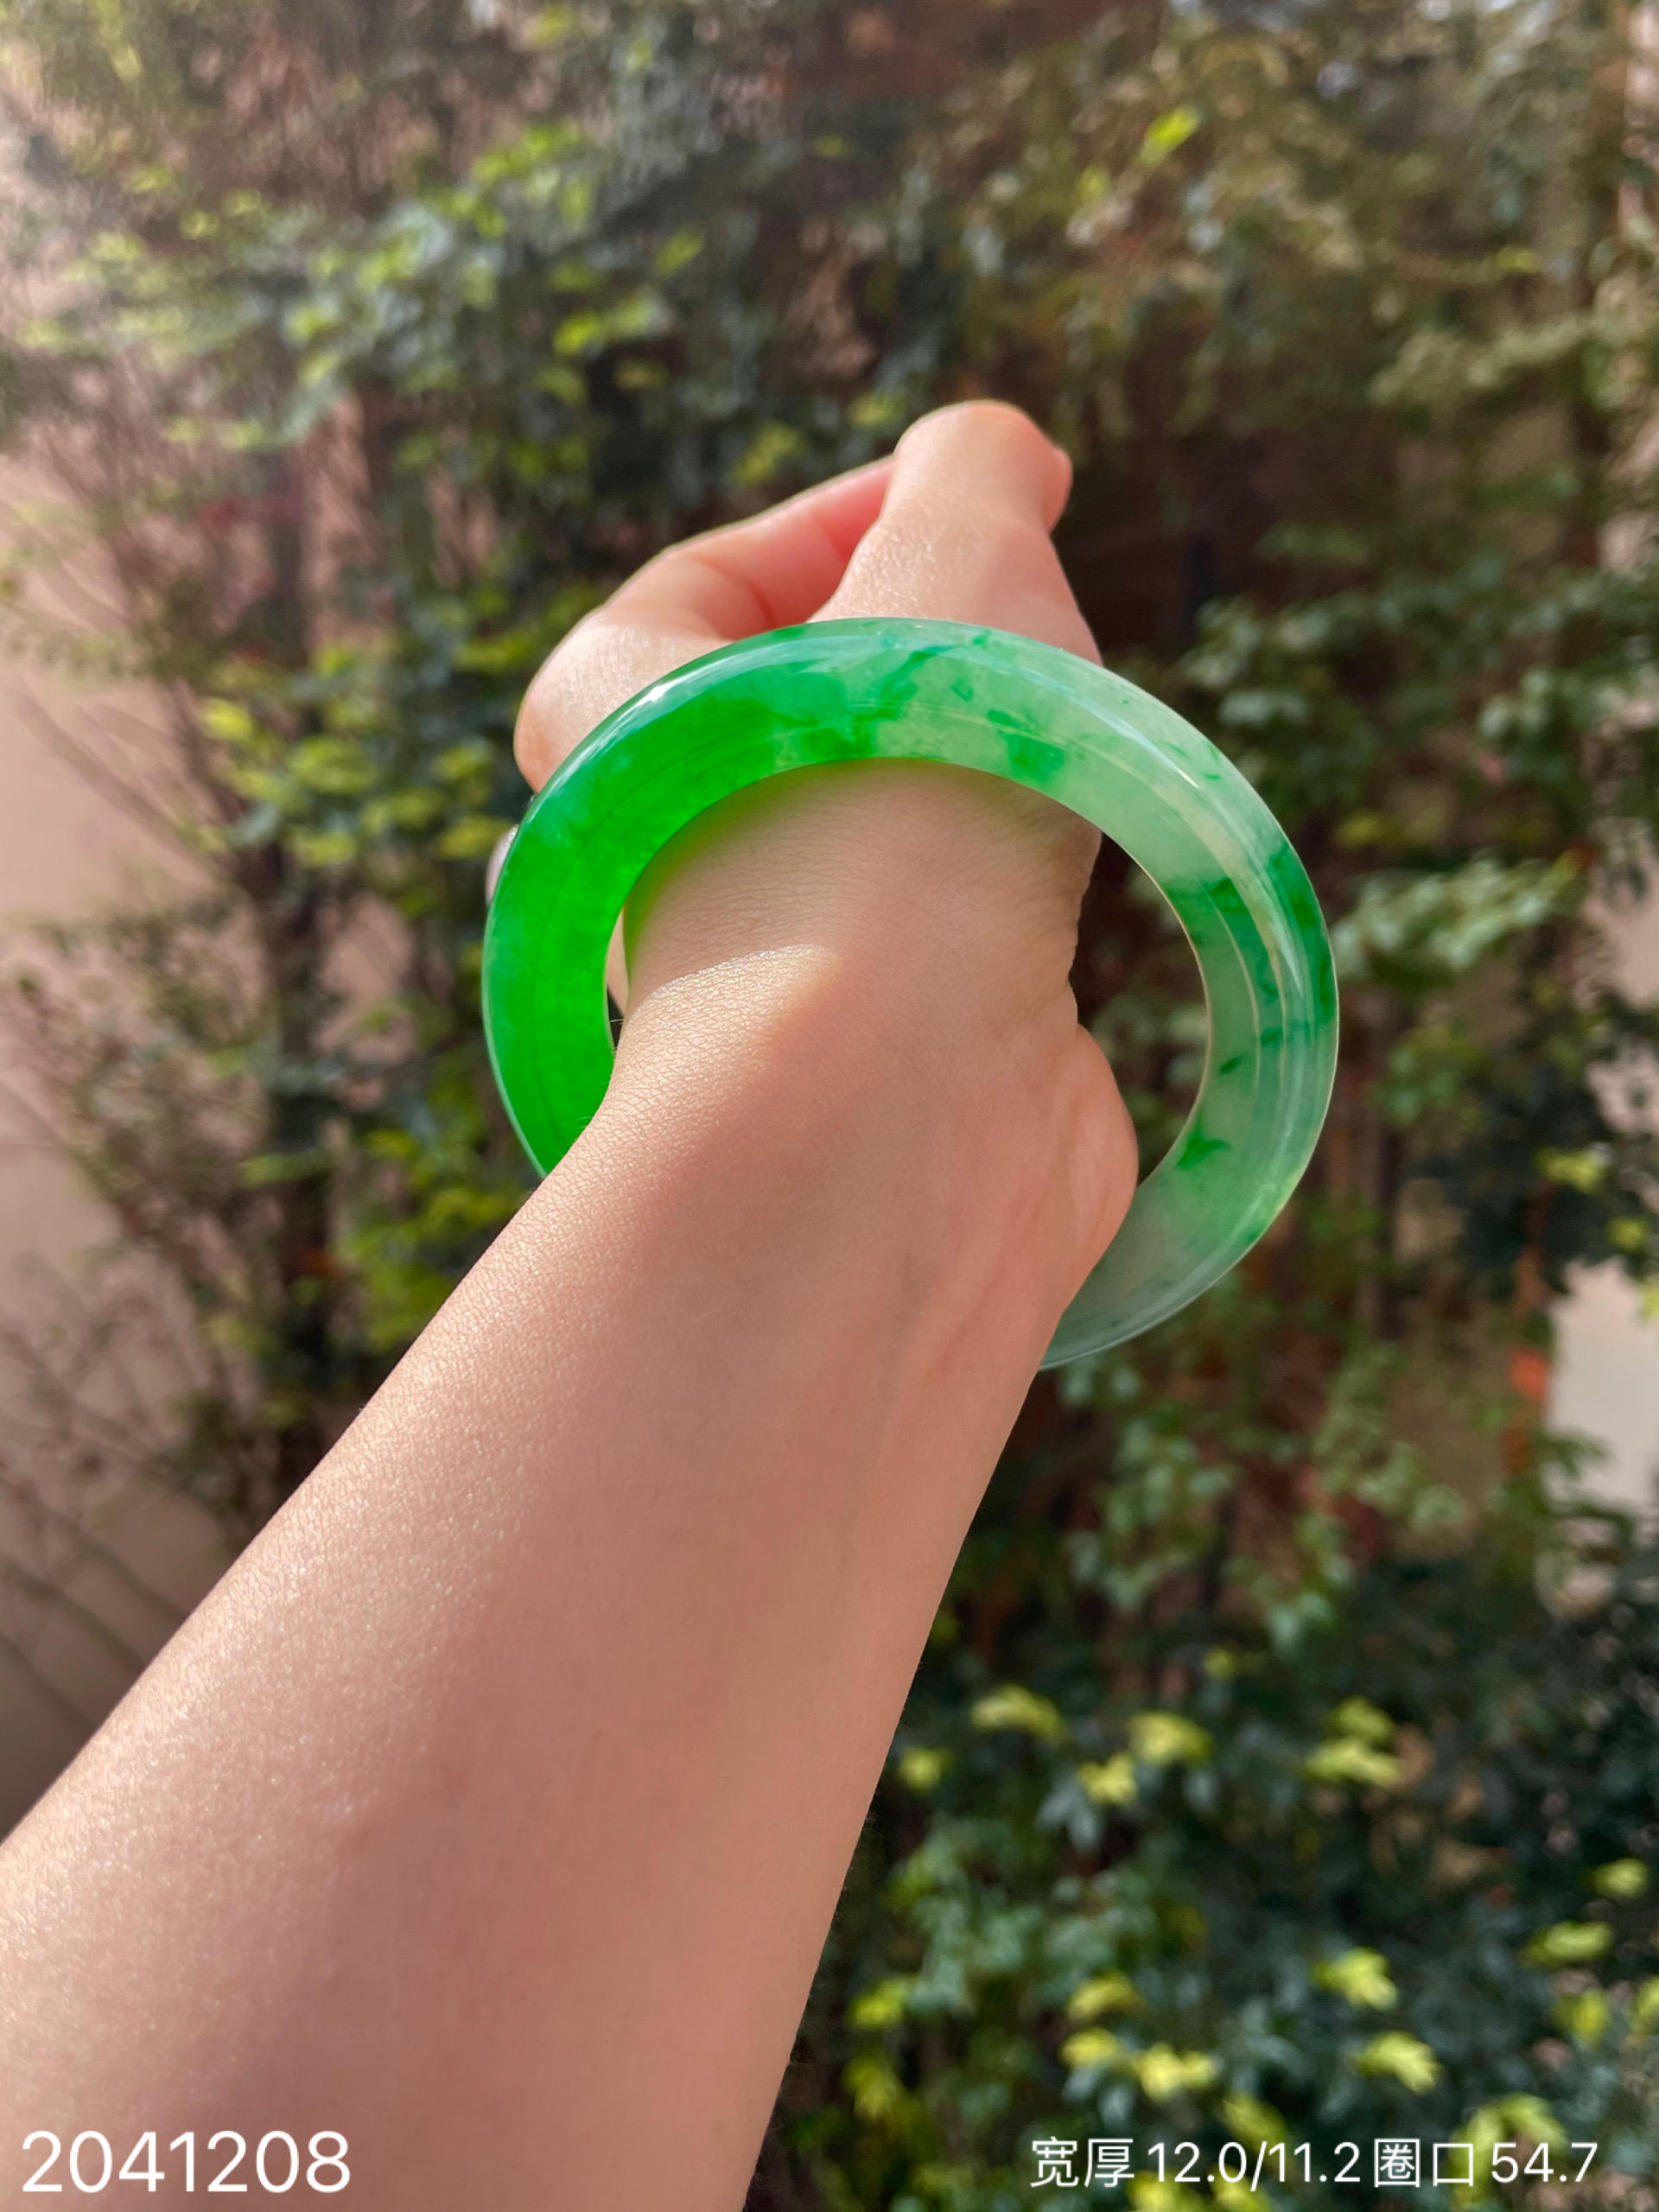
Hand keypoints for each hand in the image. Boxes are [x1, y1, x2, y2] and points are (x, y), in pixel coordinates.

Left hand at [516, 398, 1134, 1341]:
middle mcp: (659, 860)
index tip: (972, 503)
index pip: (703, 585)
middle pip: (783, 723)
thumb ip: (972, 474)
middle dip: (912, 666)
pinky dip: (1010, 917)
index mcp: (615, 720)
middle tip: (1026, 637)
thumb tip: (997, 457)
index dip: (838, 522)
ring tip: (1056, 763)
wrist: (903, 1100)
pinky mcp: (864, 1077)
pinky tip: (1072, 896)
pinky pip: (934, 965)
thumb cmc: (895, 807)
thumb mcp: (951, 558)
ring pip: (859, 849)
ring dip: (967, 791)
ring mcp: (762, 985)